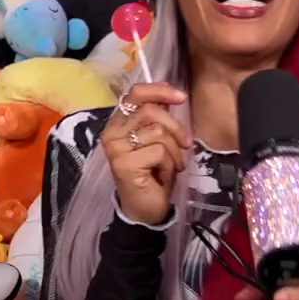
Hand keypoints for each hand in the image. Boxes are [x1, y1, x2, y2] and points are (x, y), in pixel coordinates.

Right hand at [100, 82, 191, 225]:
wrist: (144, 209)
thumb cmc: (152, 173)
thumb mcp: (157, 140)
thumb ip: (158, 117)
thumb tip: (170, 90)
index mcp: (118, 122)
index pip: (135, 94)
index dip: (159, 91)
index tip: (181, 97)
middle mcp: (112, 132)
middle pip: (151, 112)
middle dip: (176, 128)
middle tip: (186, 144)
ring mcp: (116, 148)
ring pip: (158, 133)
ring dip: (174, 152)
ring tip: (170, 166)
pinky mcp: (124, 163)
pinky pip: (159, 152)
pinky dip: (169, 165)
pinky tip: (162, 176)